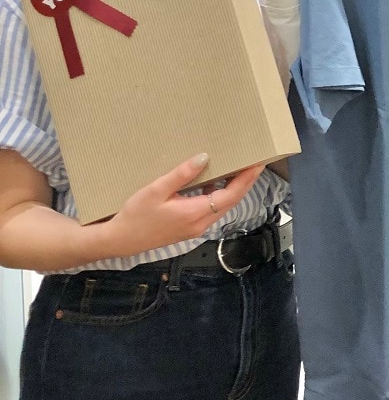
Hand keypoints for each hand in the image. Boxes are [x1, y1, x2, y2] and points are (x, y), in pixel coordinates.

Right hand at [101, 154, 262, 256]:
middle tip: (254, 163)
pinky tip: (216, 183)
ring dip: (233, 189)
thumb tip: (204, 158)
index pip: (231, 195)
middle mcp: (200, 224)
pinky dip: (219, 196)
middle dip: (245, 182)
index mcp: (194, 213)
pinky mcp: (190, 229)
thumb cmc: (135, 215)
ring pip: (222, 206)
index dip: (246, 179)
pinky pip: (212, 210)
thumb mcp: (156, 190)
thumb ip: (182, 174)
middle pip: (231, 201)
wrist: (118, 241)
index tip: (257, 164)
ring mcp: (196, 228)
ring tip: (240, 169)